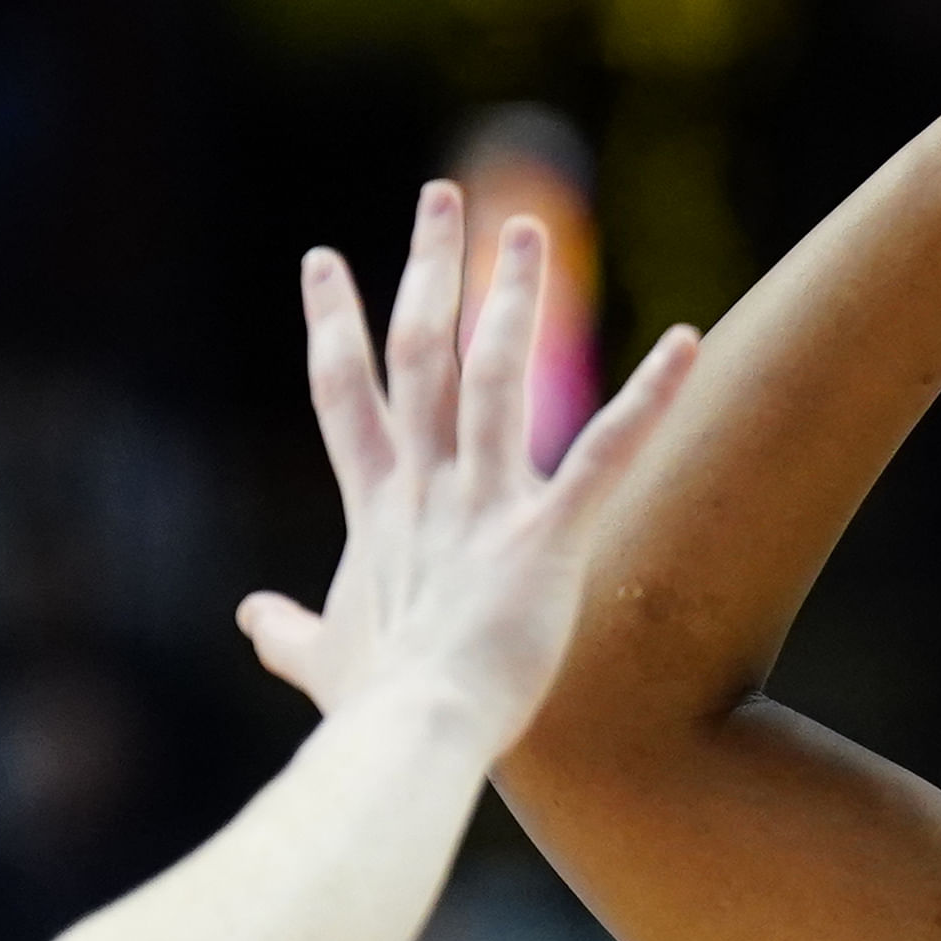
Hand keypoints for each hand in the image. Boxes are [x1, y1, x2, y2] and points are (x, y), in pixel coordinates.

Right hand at [245, 185, 698, 747]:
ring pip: (499, 374)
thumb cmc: (371, 712)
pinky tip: (689, 344)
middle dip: (431, 269)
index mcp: (376, 507)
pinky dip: (651, 398)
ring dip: (515, 298)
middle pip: (422, 352)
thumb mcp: (320, 660)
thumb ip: (287, 630)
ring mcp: (484, 505)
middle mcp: (425, 486)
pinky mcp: (546, 537)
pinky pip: (606, 453)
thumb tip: (251, 617)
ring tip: (532, 229)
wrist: (407, 743)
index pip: (345, 392)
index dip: (333, 322)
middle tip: (442, 196)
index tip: (324, 259)